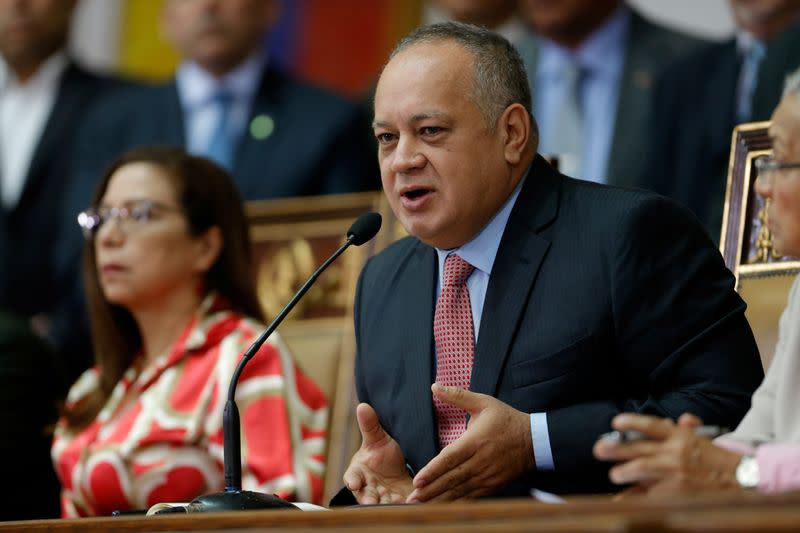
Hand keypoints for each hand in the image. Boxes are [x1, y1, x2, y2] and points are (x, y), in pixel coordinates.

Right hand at [342, 403, 412, 503]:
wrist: (397, 471)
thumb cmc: (381, 455)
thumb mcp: (377, 439)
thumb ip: (370, 425)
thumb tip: (362, 405)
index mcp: (358, 474)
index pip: (352, 478)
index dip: (352, 481)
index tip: (354, 484)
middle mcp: (368, 490)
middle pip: (366, 497)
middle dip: (369, 500)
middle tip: (372, 502)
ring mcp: (384, 499)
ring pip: (384, 506)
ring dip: (389, 505)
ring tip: (396, 504)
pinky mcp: (400, 504)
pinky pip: (402, 507)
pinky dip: (408, 506)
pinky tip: (415, 503)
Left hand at [406, 384, 533, 501]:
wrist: (535, 440)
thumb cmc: (506, 420)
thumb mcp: (483, 403)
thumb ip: (458, 396)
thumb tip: (434, 386)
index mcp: (475, 442)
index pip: (449, 459)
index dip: (432, 471)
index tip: (418, 480)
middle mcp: (480, 462)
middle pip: (451, 479)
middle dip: (431, 490)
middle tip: (412, 499)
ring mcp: (487, 476)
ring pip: (460, 491)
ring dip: (440, 499)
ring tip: (421, 506)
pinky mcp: (492, 485)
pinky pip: (472, 496)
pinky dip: (456, 502)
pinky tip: (443, 507)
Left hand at [593, 413, 742, 496]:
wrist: (741, 481)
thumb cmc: (717, 460)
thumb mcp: (701, 439)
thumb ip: (686, 429)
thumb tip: (681, 418)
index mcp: (680, 437)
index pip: (652, 426)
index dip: (632, 422)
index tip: (615, 421)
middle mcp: (675, 453)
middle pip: (638, 448)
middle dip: (616, 449)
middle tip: (599, 449)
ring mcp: (674, 473)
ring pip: (640, 469)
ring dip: (623, 471)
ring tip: (614, 474)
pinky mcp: (675, 493)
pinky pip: (648, 494)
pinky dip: (633, 498)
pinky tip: (619, 501)